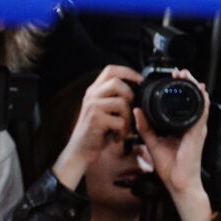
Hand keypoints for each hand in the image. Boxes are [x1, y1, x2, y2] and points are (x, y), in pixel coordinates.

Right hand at [53, 65, 141, 190]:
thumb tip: (137, 91)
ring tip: (124, 129)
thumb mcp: (103, 111)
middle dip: (130, 95)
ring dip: (128, 118)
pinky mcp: (95, 119)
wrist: (80, 150)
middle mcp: (91, 95)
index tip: (140, 81)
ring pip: (121, 102)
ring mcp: (92, 106)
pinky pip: (120, 121)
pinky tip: (118, 137)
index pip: (111, 70)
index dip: (128, 72)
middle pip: (117, 82)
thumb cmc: (96, 132)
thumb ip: (114, 98)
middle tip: (131, 110)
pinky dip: (123, 131)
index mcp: (94, 91)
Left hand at [133, 69, 213, 220]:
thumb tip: (136, 111)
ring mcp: (197, 129)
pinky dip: (201, 102)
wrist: (178, 183)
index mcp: (181, 127)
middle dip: (187, 84)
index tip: (170, 78)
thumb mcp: (153, 142)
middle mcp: (191, 126)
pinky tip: (199, 92)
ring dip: (194, 88)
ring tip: (187, 76)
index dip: (177, 90)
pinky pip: (202, 114)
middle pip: (191, 100)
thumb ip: (145, 127)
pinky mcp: (198, 133)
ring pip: (199, 103)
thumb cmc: (170, 166)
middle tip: (179, 72)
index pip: (180, 104)